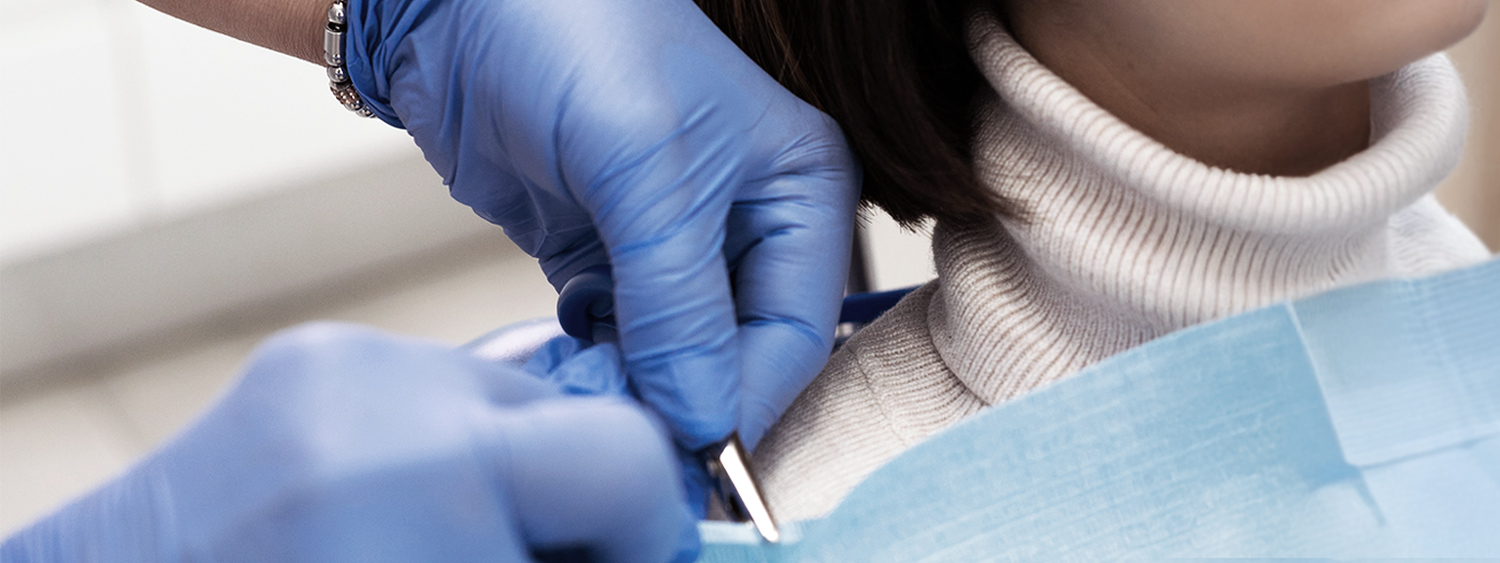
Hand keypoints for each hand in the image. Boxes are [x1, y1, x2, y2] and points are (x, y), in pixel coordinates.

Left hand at [2, 324, 695, 562]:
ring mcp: (333, 365)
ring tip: (455, 540)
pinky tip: (407, 513)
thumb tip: (652, 545)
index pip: (629, 451)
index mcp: (420, 474)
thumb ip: (565, 555)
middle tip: (545, 555)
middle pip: (575, 414)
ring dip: (515, 474)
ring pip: (509, 400)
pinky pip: (435, 392)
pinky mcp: (306, 359)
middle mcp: (374, 391)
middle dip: (580, 501)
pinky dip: (449, 454)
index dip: (652, 528)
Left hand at [343, 0, 859, 450]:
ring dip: (636, 385)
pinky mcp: (608, 260)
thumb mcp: (646, 170)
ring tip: (591, 387)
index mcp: (800, 186)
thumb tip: (704, 419)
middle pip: (739, 353)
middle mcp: (750, 221)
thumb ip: (681, 302)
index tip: (694, 448)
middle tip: (631, 426)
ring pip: (677, 358)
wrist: (453, 3)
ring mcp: (674, 246)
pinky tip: (568, 362)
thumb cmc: (575, 35)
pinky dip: (596, 363)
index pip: (795, 328)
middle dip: (687, 394)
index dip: (748, 396)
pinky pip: (619, 341)